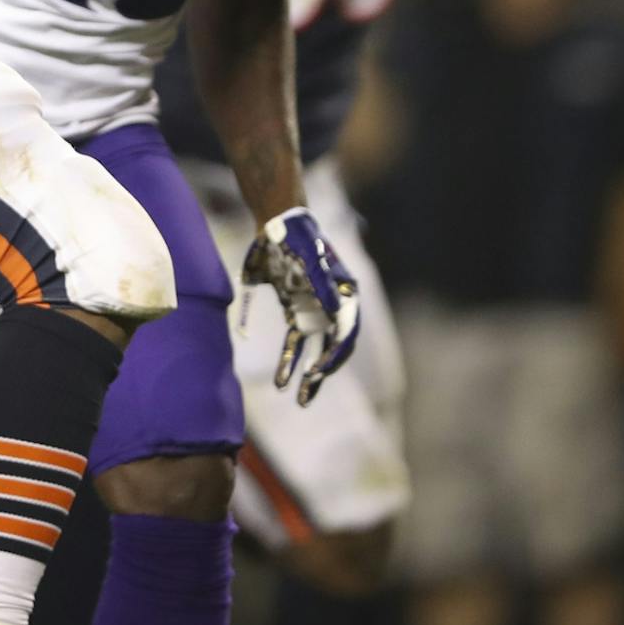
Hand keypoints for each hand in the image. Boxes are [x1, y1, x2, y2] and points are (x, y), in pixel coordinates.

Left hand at [242, 207, 360, 405]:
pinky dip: (289, 362)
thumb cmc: (298, 238)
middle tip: (309, 387)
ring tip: (301, 400)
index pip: (347, 332)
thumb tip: (337, 313)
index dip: (336, 354)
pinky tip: (282, 383)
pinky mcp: (295, 312)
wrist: (276, 223)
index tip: (320, 370)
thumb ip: (322, 285)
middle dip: (324, 370)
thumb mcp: (310, 259)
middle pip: (335, 347)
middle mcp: (334, 306)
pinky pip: (295, 344)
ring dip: (310, 375)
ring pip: (316, 351)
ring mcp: (314, 311)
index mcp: (346, 294)